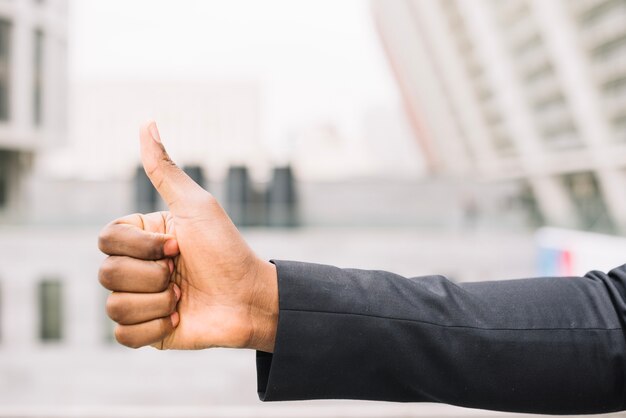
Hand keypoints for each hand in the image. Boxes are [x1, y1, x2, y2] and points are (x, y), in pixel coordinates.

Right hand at [97, 121, 277, 351]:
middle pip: (106, 273)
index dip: (142, 246)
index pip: (105, 239)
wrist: (251, 298)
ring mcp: (139, 299)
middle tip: (182, 273)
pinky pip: (122, 335)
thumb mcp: (196, 205)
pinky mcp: (145, 332)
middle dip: (152, 274)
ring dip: (156, 302)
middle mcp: (136, 266)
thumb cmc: (226, 249)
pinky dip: (153, 328)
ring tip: (183, 298)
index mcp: (142, 237)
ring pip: (113, 306)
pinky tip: (178, 319)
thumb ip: (165, 168)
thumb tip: (146, 121)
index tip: (179, 245)